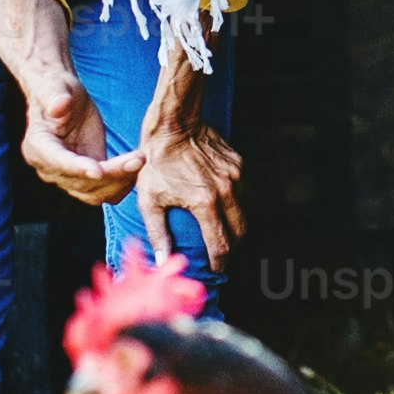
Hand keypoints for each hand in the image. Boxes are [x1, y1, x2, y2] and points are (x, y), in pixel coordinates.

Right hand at [18, 79, 142, 206]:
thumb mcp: (56, 86)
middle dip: (111, 174)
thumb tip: (58, 106)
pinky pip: (104, 192)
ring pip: (94, 194)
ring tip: (139, 160)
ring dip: (119, 182)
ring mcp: (68, 177)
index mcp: (38, 147)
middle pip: (80, 183)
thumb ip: (55, 96)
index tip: (99, 170)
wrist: (64, 99)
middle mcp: (50, 168)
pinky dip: (121, 185)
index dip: (78, 169)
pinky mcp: (86, 178)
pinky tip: (135, 167)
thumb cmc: (58, 89)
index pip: (58, 162)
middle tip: (138, 158)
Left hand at [133, 115, 247, 264]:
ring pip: (243, 210)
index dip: (219, 261)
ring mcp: (235, 177)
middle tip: (220, 249)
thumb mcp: (149, 200)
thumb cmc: (156, 163)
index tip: (217, 268)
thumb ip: (158, 233)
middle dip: (232, 244)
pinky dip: (234, 200)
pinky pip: (242, 190)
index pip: (220, 244)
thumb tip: (164, 260)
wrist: (173, 126)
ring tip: (219, 226)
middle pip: (240, 230)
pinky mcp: (238, 164)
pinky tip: (219, 200)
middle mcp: (226, 192)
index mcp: (205, 204)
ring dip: (234, 222)